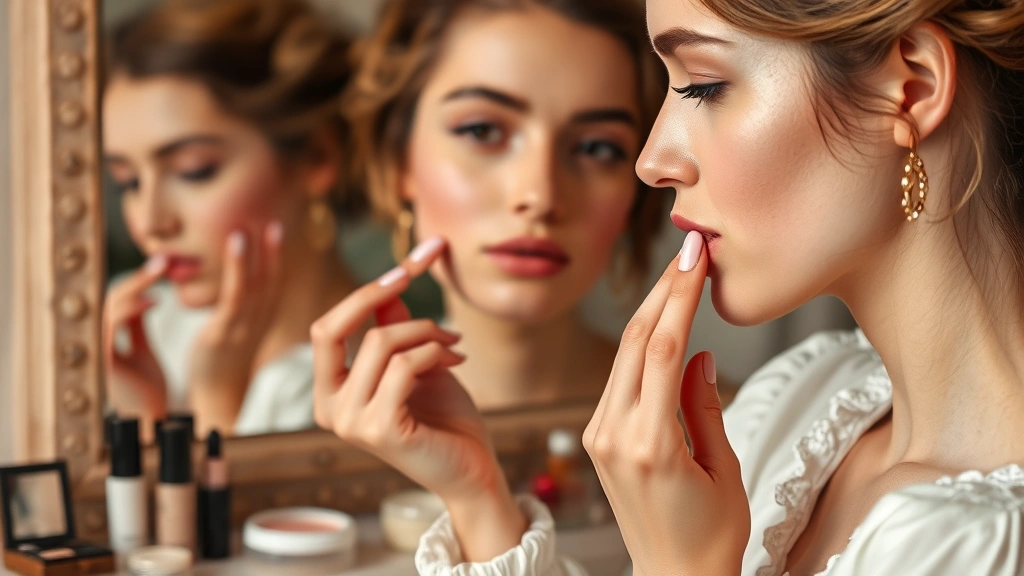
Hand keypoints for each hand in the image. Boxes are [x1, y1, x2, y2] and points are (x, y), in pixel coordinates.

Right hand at [103, 255, 169, 429]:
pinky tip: (153, 300)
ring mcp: (99, 351)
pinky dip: (130, 309)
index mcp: (107, 338)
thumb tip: (145, 296)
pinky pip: (111, 327)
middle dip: (139, 276)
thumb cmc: (148, 390)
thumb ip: (138, 326)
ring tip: (162, 270)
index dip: (139, 280)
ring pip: (110, 307)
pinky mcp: (105, 363)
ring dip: (136, 285)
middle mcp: (99, 342)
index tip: (165, 264)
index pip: (118, 299)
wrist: (151, 422)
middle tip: (164, 258)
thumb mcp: (143, 351)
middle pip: (112, 297)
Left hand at [188, 221, 284, 434]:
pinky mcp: (224, 334)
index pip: (276, 285)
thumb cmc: (221, 361)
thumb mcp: (238, 330)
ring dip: (254, 254)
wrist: (212, 396)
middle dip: (273, 252)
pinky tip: (236, 246)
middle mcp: (259, 324)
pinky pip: (235, 296)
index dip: (278, 257)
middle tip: (273, 222)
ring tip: (245, 227)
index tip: (278, 229)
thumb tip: (242, 283)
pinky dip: (239, 268)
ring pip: (255, 286)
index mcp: (264, 321)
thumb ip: (245, 307)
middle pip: (272, 282)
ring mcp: (244, 329)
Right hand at [312, 237, 525, 560]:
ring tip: (455, 343)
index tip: (410, 261)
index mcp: (329, 393)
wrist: (472, 469)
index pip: (326, 327)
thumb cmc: (444, 418)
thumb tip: (390, 282)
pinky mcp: (381, 430)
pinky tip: (456, 359)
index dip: (364, 290)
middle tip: (418, 269)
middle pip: (333, 328)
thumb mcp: (415, 362)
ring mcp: (351, 423)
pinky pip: (404, 365)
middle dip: (377, 292)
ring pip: (380, 342)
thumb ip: (394, 329)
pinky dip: (434, 351)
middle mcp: (329, 410)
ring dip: (427, 331)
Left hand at [583, 231, 749, 575]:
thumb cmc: (709, 536)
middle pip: (635, 342)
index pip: (663, 350)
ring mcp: (598, 435)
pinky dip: (641, 345)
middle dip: (662, 290)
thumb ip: (705, 406)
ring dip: (650, 311)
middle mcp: (613, 435)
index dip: (680, 295)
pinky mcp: (595, 437)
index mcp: (650, 444)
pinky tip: (664, 321)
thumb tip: (699, 353)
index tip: (695, 256)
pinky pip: (619, 378)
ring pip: (622, 355)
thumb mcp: (723, 470)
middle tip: (688, 250)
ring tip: (678, 274)